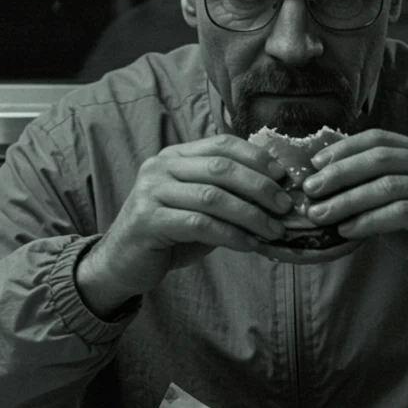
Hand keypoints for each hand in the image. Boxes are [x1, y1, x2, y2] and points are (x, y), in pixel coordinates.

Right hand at [87, 134, 293, 301]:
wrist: (122, 263)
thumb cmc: (168, 235)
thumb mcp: (198, 208)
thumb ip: (227, 196)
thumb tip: (276, 197)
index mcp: (175, 155)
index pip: (222, 144)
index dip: (257, 157)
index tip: (284, 176)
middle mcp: (160, 166)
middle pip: (220, 168)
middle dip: (260, 186)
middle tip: (285, 206)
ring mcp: (151, 192)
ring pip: (212, 196)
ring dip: (250, 214)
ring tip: (274, 230)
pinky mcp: (147, 220)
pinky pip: (198, 224)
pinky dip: (230, 234)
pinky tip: (249, 244)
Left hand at [301, 129, 407, 310]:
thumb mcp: (399, 208)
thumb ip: (372, 194)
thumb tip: (324, 190)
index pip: (379, 139)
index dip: (343, 149)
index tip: (313, 165)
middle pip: (380, 158)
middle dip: (339, 173)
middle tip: (310, 189)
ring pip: (387, 185)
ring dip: (347, 200)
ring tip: (320, 214)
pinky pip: (401, 212)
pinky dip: (369, 220)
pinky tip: (347, 229)